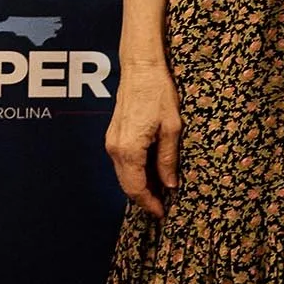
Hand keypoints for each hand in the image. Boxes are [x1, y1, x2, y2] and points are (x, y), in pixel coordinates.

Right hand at [105, 61, 180, 216]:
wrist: (140, 70)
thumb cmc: (158, 93)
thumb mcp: (172, 128)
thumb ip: (168, 158)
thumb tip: (169, 184)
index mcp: (129, 149)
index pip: (136, 188)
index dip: (149, 203)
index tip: (161, 213)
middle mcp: (115, 149)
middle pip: (127, 185)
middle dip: (144, 199)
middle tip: (162, 207)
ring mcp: (112, 142)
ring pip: (124, 175)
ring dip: (140, 186)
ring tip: (160, 191)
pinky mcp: (113, 136)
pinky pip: (123, 163)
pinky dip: (136, 172)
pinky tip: (152, 173)